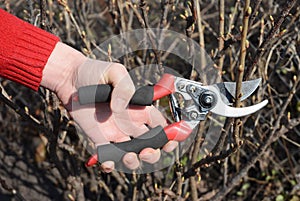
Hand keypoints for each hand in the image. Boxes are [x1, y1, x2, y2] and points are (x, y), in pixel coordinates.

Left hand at [41, 42, 177, 171]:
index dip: (170, 134)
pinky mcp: (98, 137)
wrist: (69, 78)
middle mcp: (130, 123)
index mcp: (139, 108)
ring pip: (132, 155)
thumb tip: (121, 110)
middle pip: (151, 145)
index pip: (160, 124)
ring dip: (134, 161)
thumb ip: (124, 88)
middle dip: (153, 153)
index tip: (170, 142)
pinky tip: (107, 161)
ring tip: (126, 156)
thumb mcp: (114, 72)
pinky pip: (107, 156)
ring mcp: (115, 132)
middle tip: (146, 151)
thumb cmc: (94, 72)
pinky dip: (109, 163)